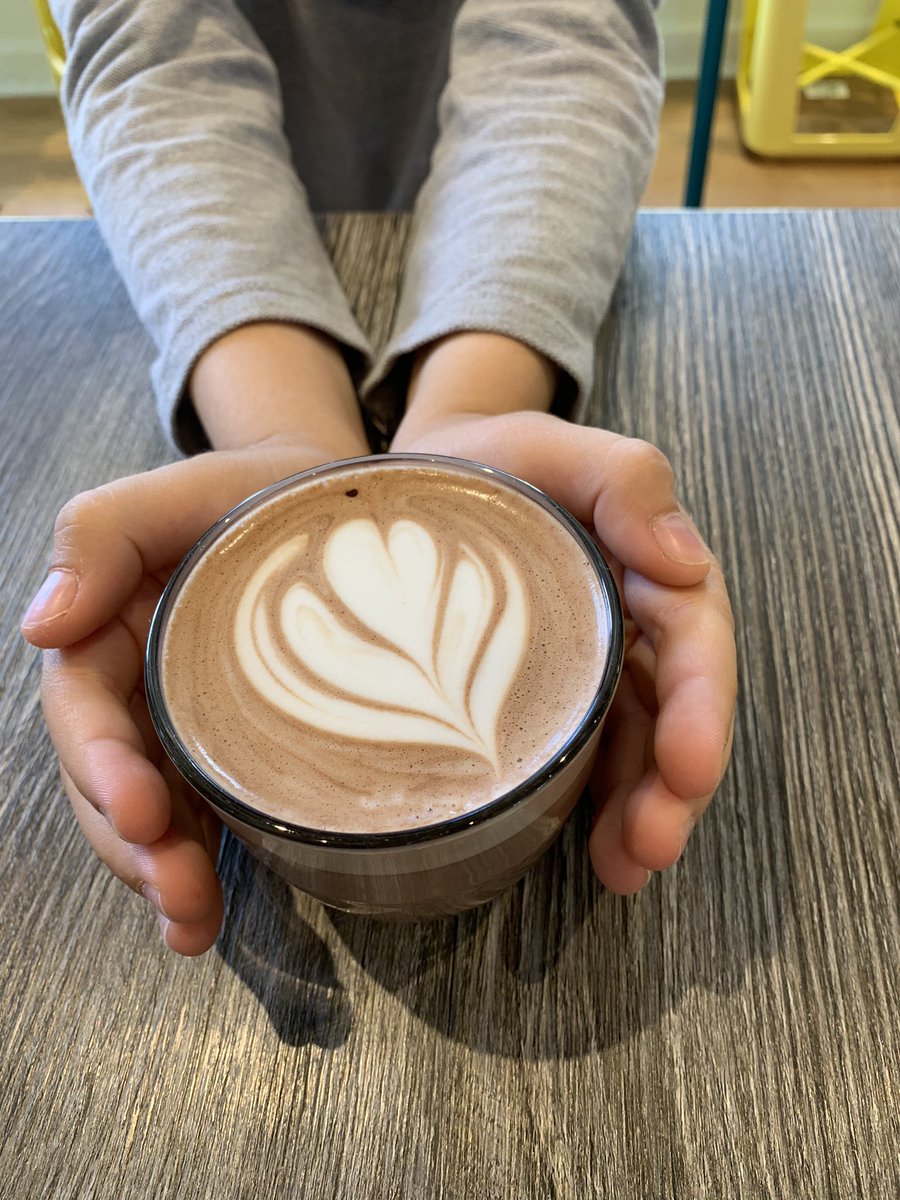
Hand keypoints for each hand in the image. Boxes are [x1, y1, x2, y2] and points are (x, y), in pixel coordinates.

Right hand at [22, 322, 369, 954]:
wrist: (340, 506)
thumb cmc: (257, 490)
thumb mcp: (181, 490)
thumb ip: (100, 535)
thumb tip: (43, 625)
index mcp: (109, 629)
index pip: (85, 710)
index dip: (102, 765)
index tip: (140, 809)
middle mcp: (136, 685)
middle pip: (110, 779)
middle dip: (134, 844)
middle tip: (178, 892)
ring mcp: (181, 722)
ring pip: (149, 813)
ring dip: (161, 875)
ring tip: (191, 925)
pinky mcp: (229, 747)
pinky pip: (201, 814)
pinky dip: (199, 868)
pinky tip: (207, 919)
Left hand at [392, 410, 736, 893]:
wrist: (417, 478)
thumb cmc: (487, 456)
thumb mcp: (550, 447)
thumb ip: (626, 481)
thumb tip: (684, 561)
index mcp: (645, 565)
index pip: (693, 639)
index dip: (700, 705)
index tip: (688, 766)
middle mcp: (631, 622)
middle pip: (674, 708)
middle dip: (674, 782)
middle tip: (653, 843)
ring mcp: (594, 664)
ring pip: (637, 745)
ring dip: (642, 810)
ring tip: (626, 868)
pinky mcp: (553, 694)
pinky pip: (588, 753)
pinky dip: (597, 805)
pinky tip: (595, 853)